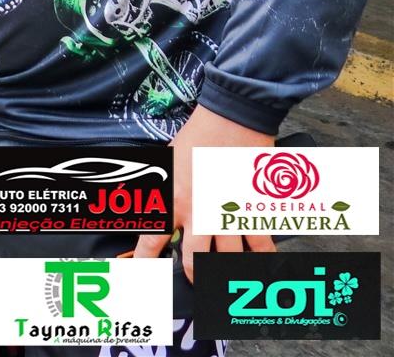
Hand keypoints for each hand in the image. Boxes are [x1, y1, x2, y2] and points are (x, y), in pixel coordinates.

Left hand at [133, 105, 274, 279]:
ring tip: (223, 282)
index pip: (152, 238)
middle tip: (191, 282)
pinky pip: (259, 244)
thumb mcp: (165, 162)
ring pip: (227, 258)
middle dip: (190, 275)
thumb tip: (147, 202)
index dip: (144, 260)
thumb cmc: (196, 137)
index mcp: (172, 199)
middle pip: (193, 259)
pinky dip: (261, 259)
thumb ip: (158, 187)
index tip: (142, 273)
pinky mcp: (254, 211)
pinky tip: (260, 267)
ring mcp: (229, 215)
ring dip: (224, 271)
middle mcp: (199, 213)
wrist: (231, 121)